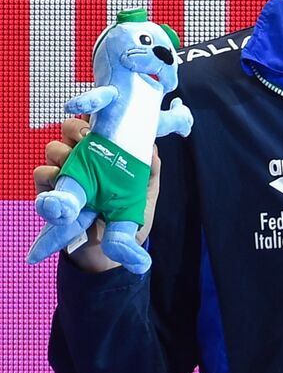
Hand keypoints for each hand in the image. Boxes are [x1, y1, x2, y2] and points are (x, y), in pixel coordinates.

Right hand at [33, 117, 161, 273]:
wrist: (110, 254)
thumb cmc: (129, 219)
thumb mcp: (146, 194)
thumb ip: (150, 170)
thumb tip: (150, 147)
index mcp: (105, 156)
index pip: (95, 126)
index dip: (95, 118)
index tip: (102, 121)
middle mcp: (82, 160)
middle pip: (69, 129)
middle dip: (78, 130)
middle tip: (89, 141)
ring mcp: (64, 174)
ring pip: (54, 147)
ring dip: (65, 152)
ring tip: (78, 166)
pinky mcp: (49, 193)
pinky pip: (41, 173)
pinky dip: (51, 174)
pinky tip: (65, 183)